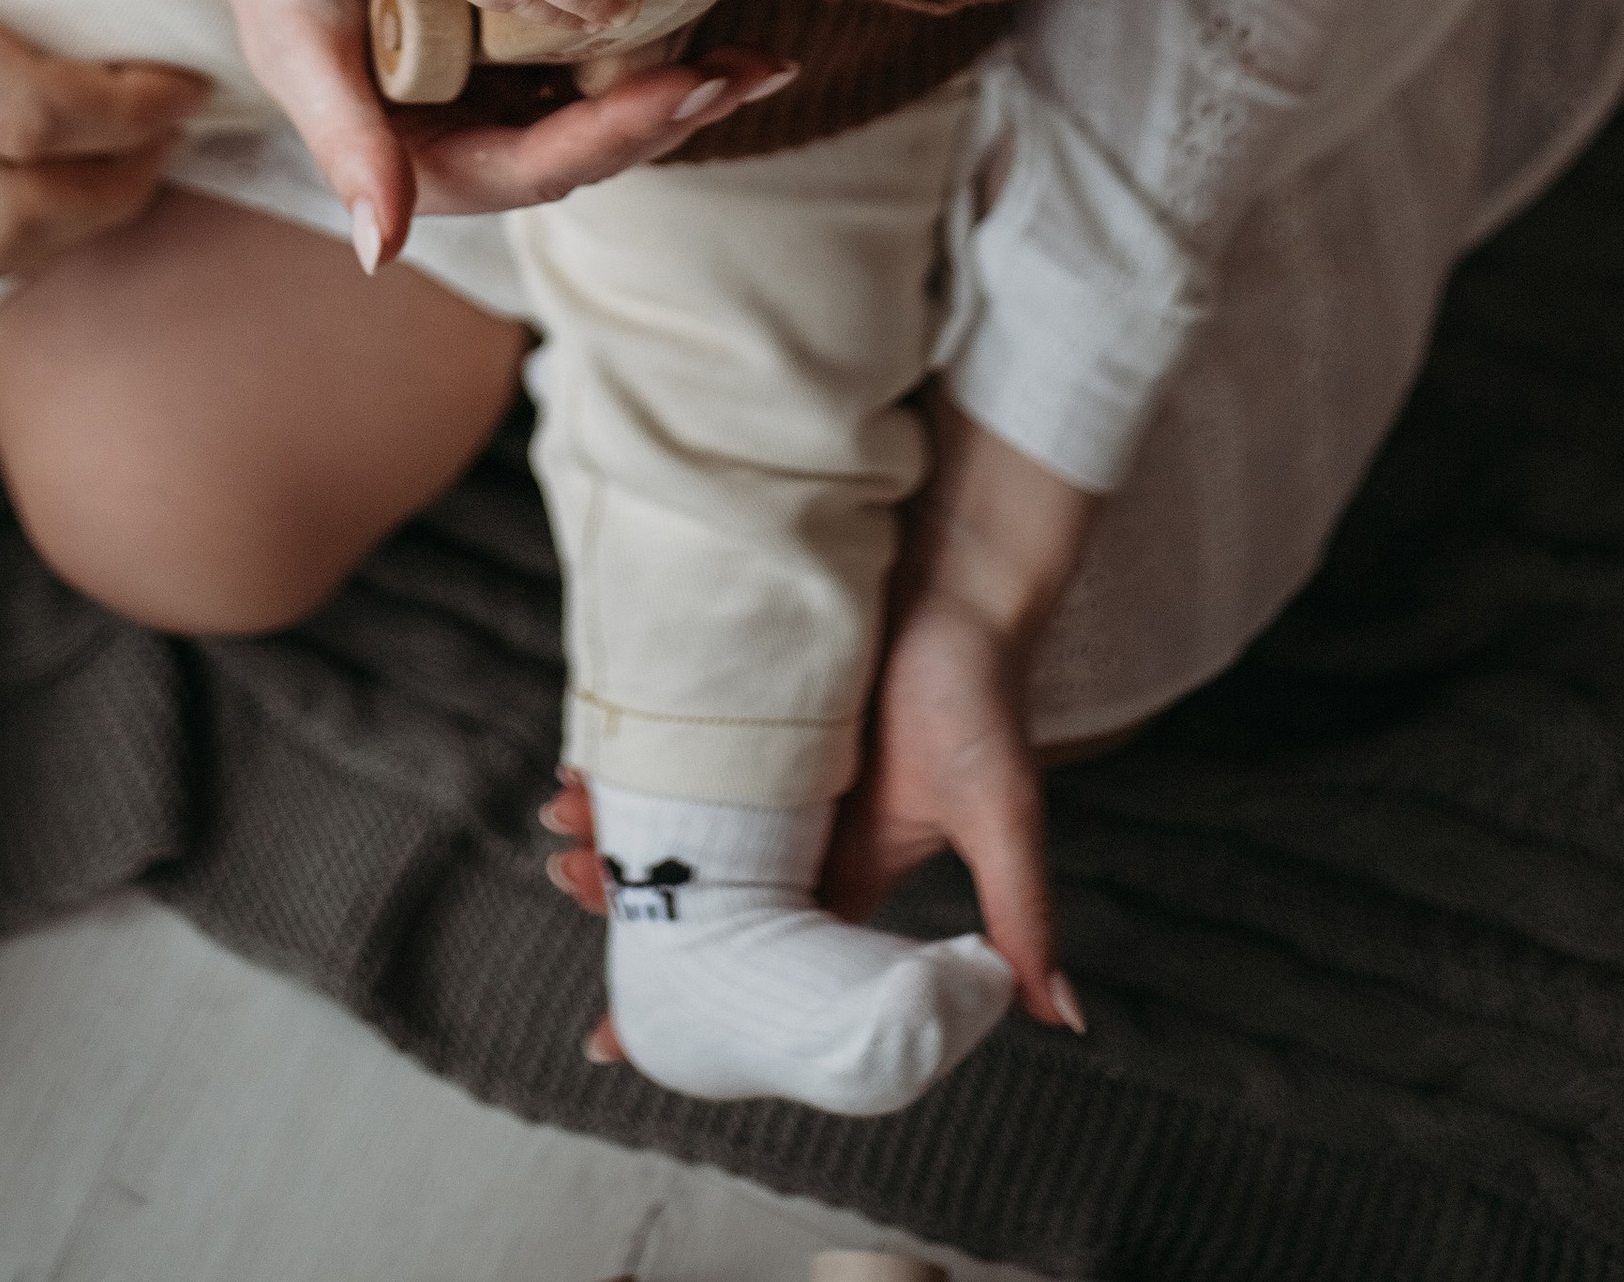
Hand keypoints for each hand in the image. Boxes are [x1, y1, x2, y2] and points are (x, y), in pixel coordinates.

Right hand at [172, 0, 793, 268]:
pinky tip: (716, 11)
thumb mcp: (299, 49)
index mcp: (431, 162)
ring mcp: (506, 93)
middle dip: (677, 114)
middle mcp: (479, 138)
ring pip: (613, 105)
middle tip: (756, 72)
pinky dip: (660, 39)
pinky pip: (603, 53)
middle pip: (596, 145)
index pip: (541, 165)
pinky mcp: (525, 45)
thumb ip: (343, 146)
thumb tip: (378, 254)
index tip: (687, 88)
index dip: (617, 132)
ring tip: (761, 59)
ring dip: (687, 87)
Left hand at [541, 409, 1097, 1043]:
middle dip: (629, 907)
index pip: (760, 967)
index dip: (696, 1005)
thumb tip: (1062, 1018)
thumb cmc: (981, 693)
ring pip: (672, 831)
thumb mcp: (1002, 813)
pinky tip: (580, 769)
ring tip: (562, 828)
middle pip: (696, 899)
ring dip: (616, 837)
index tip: (613, 1045)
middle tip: (571, 886)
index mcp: (845, 880)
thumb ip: (1022, 913)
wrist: (956, 579)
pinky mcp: (739, 716)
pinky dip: (623, 770)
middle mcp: (795, 837)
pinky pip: (667, 756)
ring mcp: (762, 775)